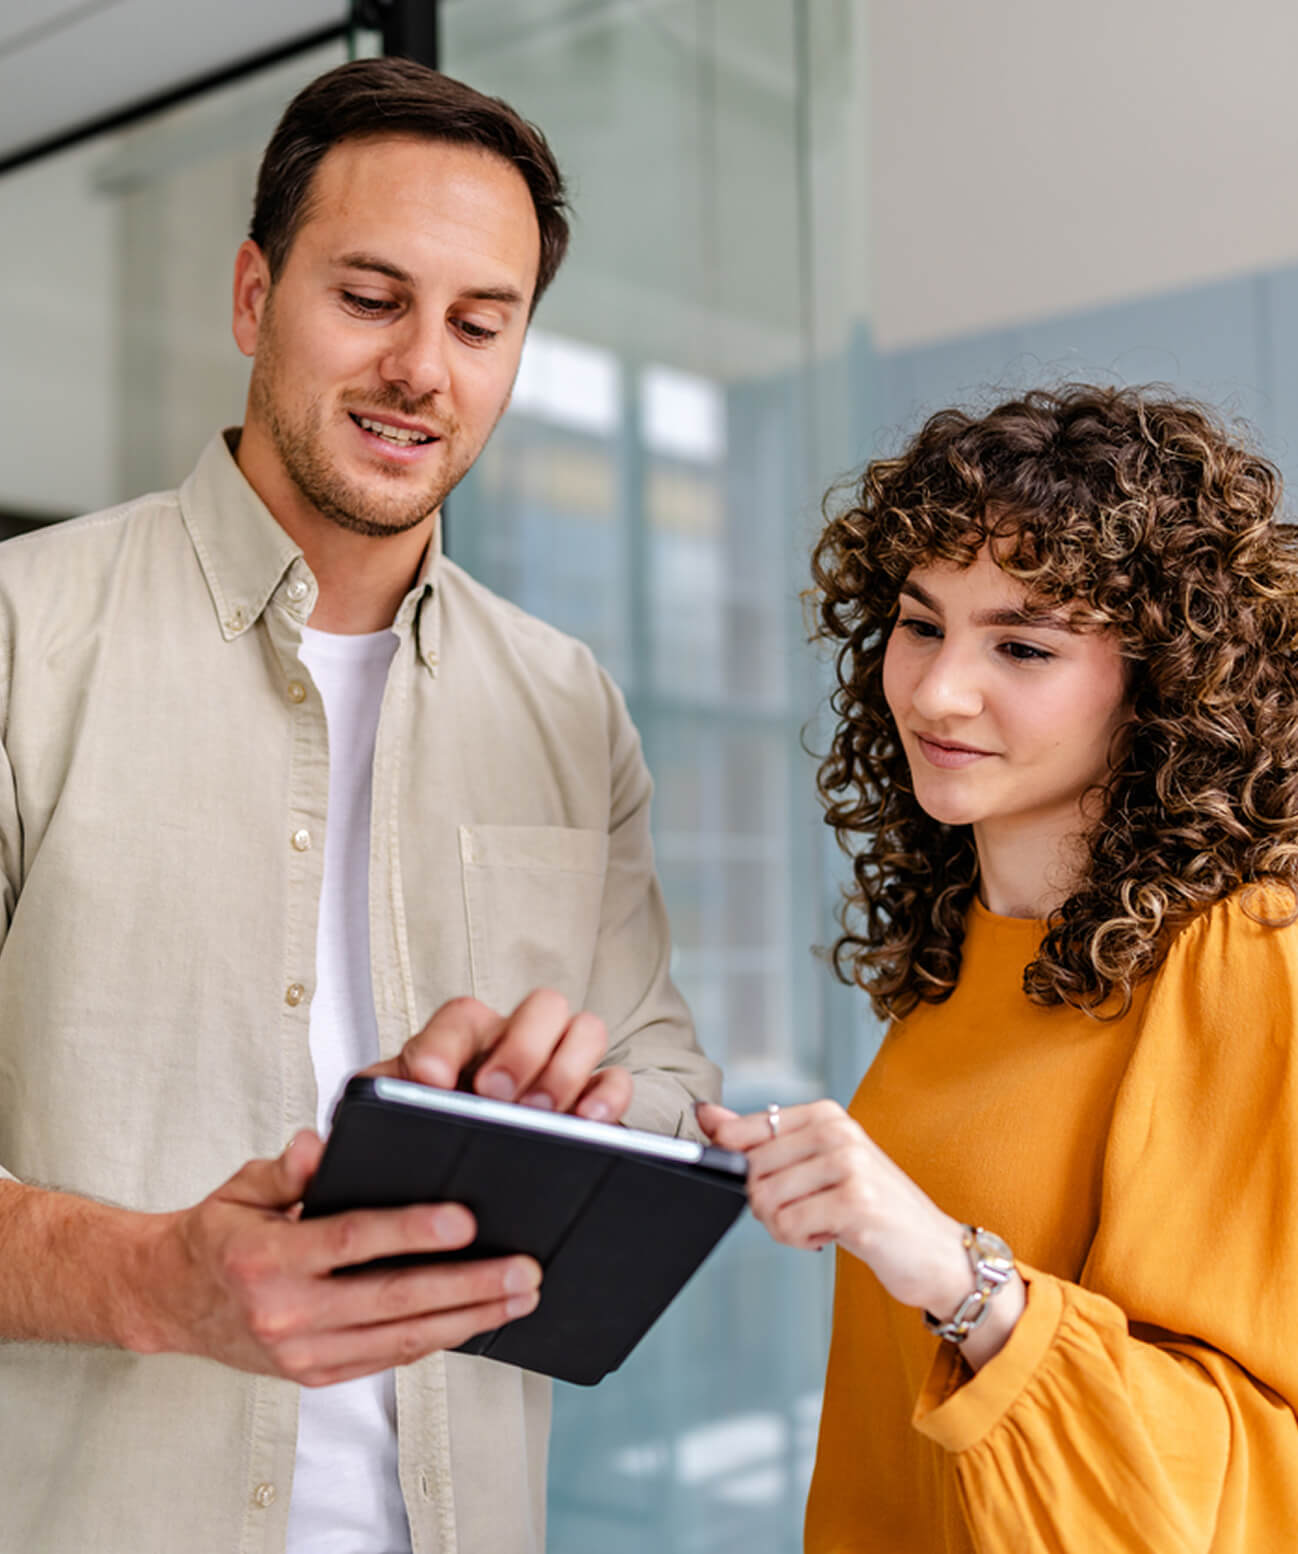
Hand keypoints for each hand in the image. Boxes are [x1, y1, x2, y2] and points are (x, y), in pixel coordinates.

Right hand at [138, 1132, 541, 1386]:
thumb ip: (287, 1168)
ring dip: (468, 1319)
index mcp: (267, 1257)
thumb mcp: (241, 1186)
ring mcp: (302, 1353)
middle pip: (392, 1300)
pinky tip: (477, 1320)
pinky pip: (388, 1358)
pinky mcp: (316, 1375)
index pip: (351, 1241)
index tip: (465, 1221)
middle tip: (524, 1270)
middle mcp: (286, 1313)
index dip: (410, 1231)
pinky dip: (437, 1339)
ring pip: (400, 1338)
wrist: (171, 1302)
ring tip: (520, 1297)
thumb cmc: (217, 1233)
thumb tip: (320, 1144)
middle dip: (467, 1286)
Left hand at [368, 989, 633, 1121]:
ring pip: (585, 1029)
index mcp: (464, 1042)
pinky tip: (584, 1124)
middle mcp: (519, 1043)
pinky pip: (615, 1081)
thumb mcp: (383, 1127)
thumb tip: (343, 1131)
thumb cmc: (416, 1147)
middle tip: (496, 1094)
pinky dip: (607, 1096)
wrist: (447, 1193)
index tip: (430, 1081)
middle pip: (541, 1005)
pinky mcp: (593, 1105)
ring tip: (541, 1113)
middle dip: (521, 1047)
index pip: (461, 1017)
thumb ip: (370, 1113)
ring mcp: (561, 1069)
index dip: (446, 1044)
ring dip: (565, 1067)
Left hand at [697, 1100, 1024, 1366]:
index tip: (771, 1185)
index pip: (743, 1133)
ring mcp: (848, 1164)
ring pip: (764, 1201)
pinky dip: (800, 1240)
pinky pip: (788, 1226)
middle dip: (767, 1205)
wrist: (936, 1251)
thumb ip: (760, 1139)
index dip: (740, 1170)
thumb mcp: (817, 1164)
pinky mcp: (855, 1203)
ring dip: (784, 1226)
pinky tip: (831, 1235)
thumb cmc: (871, 1207)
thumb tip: (705, 1115)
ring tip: (821, 1222)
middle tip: (806, 1212)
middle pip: (750, 1172)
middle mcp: (837, 1130)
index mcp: (824, 1114)